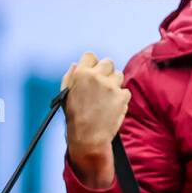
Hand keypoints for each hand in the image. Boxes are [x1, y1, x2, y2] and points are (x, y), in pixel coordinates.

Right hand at [61, 52, 130, 188]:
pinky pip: (125, 91)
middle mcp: (96, 76)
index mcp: (80, 74)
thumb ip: (71, 76)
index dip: (93, 64)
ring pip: (119, 75)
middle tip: (103, 84)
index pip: (90, 55)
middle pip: (108, 62)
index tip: (94, 71)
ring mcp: (111, 85)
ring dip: (115, 84)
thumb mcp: (66, 94)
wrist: (88, 137)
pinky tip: (112, 107)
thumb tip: (76, 64)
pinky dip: (121, 98)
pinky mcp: (122, 96)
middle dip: (107, 71)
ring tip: (106, 98)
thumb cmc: (74, 117)